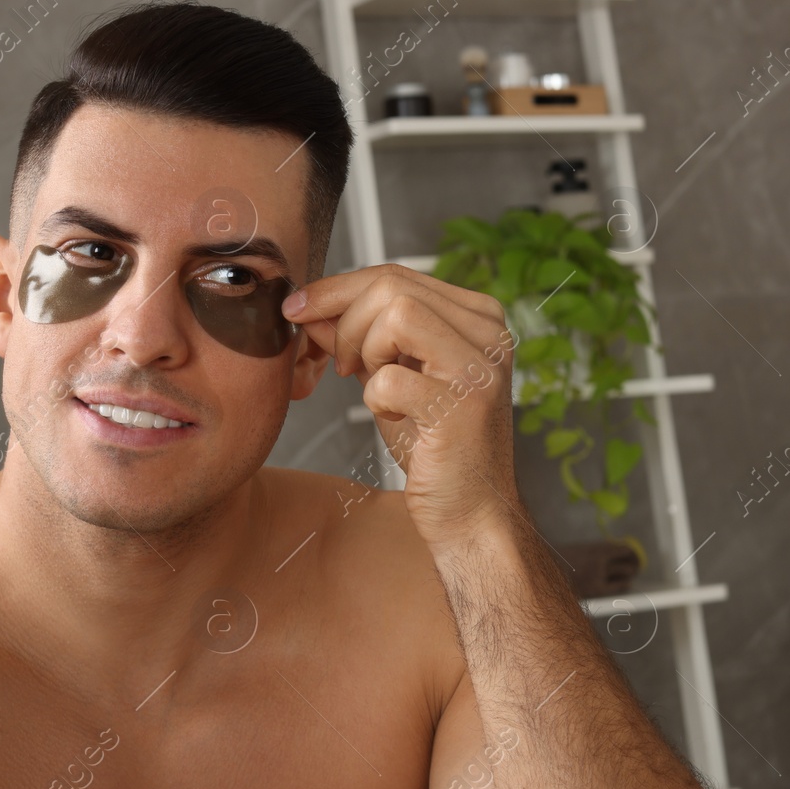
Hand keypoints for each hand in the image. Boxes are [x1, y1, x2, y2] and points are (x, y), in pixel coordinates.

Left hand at [282, 263, 519, 546]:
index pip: (396, 275)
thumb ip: (361, 337)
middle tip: (341, 364)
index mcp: (479, 317)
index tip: (299, 309)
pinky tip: (395, 418)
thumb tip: (308, 307)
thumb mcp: (395, 375)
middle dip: (345, 321)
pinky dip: (376, 399)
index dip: (338, 289)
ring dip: (364, 351)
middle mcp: (490, 333)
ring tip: (372, 386)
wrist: (471, 513)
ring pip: (395, 314)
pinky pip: (389, 377)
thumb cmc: (435, 447)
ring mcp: (480, 368)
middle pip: (392, 286)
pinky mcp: (463, 406)